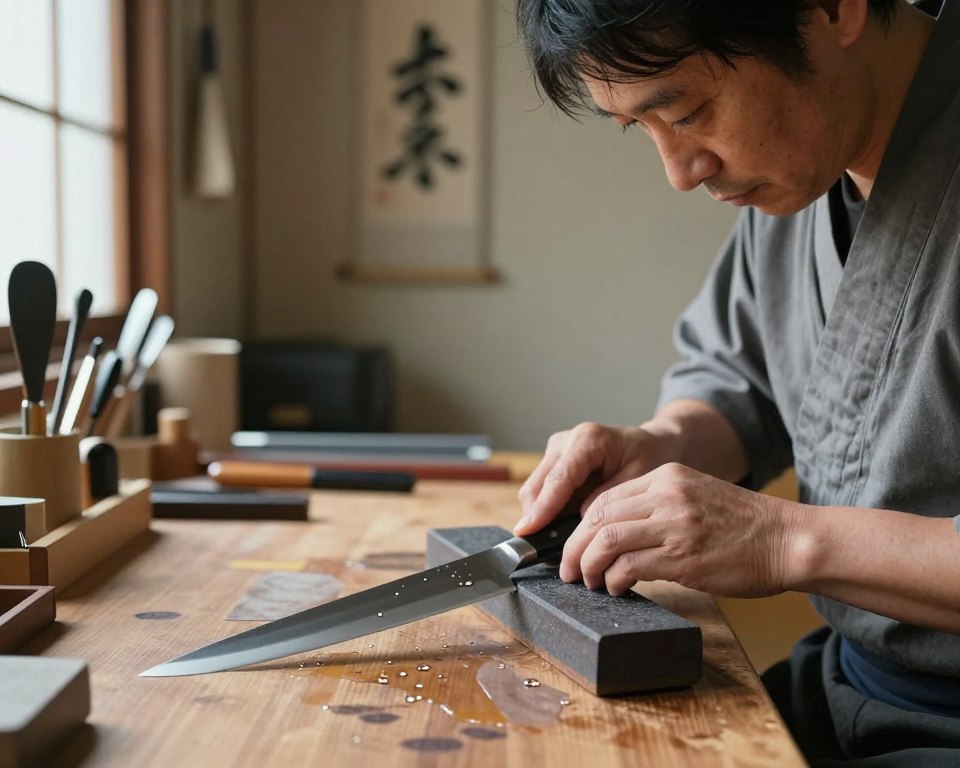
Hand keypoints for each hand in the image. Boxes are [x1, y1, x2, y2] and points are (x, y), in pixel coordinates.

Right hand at [515, 422, 683, 535]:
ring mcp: (556, 450)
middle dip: (537, 519)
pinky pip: (542, 492)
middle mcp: (565, 441)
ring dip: (541, 518)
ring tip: (557, 546)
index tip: (527, 531)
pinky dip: (548, 513)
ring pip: (534, 491)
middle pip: (537, 486)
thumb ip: (606, 501)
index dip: (542, 508)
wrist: (651, 443)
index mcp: (587, 440)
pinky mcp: (553, 462)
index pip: (558, 479)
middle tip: (546, 552)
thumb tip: (579, 523)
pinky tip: (562, 531)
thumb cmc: (648, 459)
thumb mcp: (638, 480)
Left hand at [560, 462, 799, 597]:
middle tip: (568, 569)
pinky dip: (613, 580)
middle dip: (573, 546)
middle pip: (597, 517)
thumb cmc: (745, 526)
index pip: (605, 497)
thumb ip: (658, 506)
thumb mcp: (696, 496)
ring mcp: (674, 524)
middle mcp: (666, 494)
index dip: (581, 525)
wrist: (789, 539)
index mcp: (667, 477)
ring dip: (587, 566)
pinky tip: (616, 589)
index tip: (575, 546)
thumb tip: (616, 533)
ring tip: (587, 582)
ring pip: (605, 541)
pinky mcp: (682, 556)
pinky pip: (628, 567)